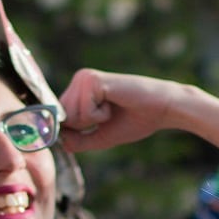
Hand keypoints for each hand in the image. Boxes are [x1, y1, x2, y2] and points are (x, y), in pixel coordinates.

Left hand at [58, 69, 189, 151]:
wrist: (162, 109)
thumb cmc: (135, 120)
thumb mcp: (101, 136)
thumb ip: (77, 140)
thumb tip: (56, 141)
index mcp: (80, 89)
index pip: (60, 118)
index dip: (72, 129)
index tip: (88, 127)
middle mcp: (80, 79)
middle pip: (62, 118)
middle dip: (84, 126)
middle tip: (108, 114)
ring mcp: (85, 77)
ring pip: (70, 116)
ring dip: (93, 121)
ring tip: (112, 107)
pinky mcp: (92, 80)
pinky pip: (83, 112)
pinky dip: (99, 116)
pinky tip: (114, 103)